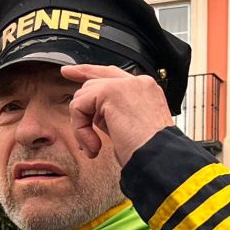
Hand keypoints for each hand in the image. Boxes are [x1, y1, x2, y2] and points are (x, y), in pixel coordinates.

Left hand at [59, 63, 174, 166]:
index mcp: (145, 89)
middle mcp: (137, 82)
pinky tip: (93, 146)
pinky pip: (79, 106)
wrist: (159, 158)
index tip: (69, 71)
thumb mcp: (133, 129)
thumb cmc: (151, 153)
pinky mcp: (109, 92)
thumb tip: (93, 115)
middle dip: (80, 106)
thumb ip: (114, 114)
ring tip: (93, 147)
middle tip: (80, 133)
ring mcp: (124, 84)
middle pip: (93, 82)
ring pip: (84, 96)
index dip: (88, 71)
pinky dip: (80, 129)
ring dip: (82, 127)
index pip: (112, 74)